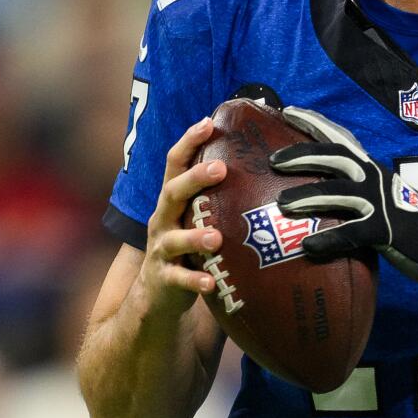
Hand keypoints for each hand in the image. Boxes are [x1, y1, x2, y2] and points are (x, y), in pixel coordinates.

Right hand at [141, 118, 229, 315]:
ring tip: (216, 237)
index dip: (189, 142)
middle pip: (172, 193)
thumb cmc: (187, 248)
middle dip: (194, 179)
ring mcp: (162, 250)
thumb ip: (217, 196)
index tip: (208, 122)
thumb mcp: (196, 218)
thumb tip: (262, 166)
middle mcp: (163, 220)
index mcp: (172, 201)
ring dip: (194, 237)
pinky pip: (179, 280)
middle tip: (220, 168)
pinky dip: (194, 281)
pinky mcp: (165, 280)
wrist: (155, 295)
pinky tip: (210, 283)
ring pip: (174, 240)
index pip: (175, 164)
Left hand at [270, 106, 417, 294]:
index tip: (287, 112)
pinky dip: (328, 238)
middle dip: (303, 155)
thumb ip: (354, 188)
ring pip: (339, 193)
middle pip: (335, 157)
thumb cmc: (406, 221)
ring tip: (283, 204)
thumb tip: (315, 190)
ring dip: (308, 196)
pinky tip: (309, 246)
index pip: (340, 137)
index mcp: (371, 168)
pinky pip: (352, 232)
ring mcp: (381, 203)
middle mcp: (374, 178)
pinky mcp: (386, 230)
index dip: (314, 122)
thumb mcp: (380, 195)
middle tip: (274, 161)